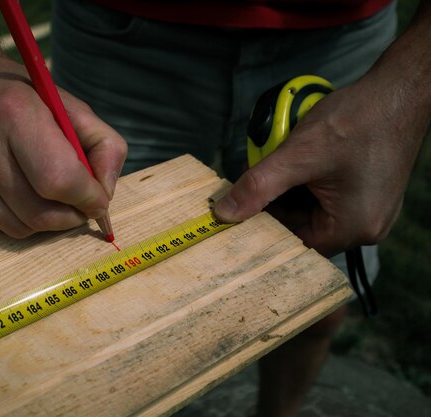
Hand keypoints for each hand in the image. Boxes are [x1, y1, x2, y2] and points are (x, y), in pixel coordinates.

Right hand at [0, 54, 126, 237]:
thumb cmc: (25, 98)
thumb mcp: (73, 107)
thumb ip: (104, 147)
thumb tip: (105, 195)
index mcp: (14, 112)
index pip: (59, 179)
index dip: (88, 198)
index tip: (99, 200)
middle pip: (40, 213)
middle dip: (71, 217)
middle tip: (81, 206)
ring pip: (20, 228)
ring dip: (48, 223)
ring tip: (54, 198)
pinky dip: (21, 219)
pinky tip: (22, 194)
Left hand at [214, 71, 427, 256]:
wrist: (398, 91)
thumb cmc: (357, 121)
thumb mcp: (298, 156)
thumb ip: (258, 187)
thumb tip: (224, 214)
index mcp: (353, 227)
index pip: (294, 244)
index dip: (263, 229)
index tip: (237, 213)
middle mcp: (365, 226)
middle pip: (302, 228)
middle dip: (273, 205)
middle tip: (249, 182)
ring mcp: (368, 209)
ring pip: (310, 211)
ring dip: (286, 191)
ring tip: (269, 166)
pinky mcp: (366, 192)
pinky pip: (325, 198)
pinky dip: (303, 183)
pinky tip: (290, 163)